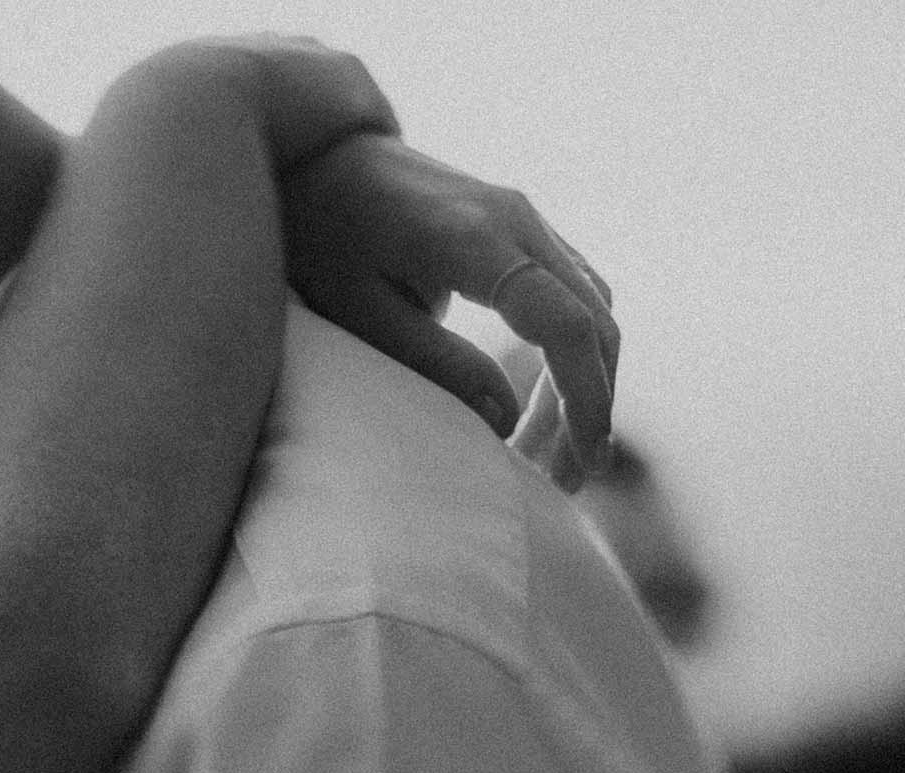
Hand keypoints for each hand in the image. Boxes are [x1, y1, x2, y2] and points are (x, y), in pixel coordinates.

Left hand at [280, 133, 619, 490]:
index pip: (566, 325)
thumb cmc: (321, 237)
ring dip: (580, 382)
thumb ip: (433, 363)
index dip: (584, 397)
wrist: (313, 157)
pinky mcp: (518, 229)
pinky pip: (569, 293)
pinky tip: (535, 404)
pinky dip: (568, 351)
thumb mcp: (360, 311)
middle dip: (588, 405)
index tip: (581, 460)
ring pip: (591, 308)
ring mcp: (525, 218)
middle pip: (594, 321)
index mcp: (480, 239)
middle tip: (561, 479)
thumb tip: (504, 421)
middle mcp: (519, 220)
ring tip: (544, 455)